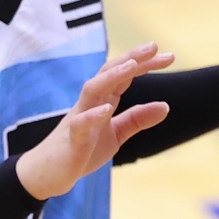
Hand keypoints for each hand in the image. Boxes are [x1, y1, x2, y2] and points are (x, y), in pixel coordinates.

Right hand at [16, 43, 172, 199]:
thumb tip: (166, 106)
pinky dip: (93, 115)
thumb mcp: (116, 134)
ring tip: (133, 65)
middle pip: (108, 73)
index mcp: (102, 101)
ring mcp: (78, 119)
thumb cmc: (82, 150)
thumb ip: (137, 119)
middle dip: (130, 58)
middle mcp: (90, 104)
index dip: (145, 64)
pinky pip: (80, 124)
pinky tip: (108, 109)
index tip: (170, 56)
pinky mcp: (71, 139)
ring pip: (92, 90)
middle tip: (153, 45)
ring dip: (112, 76)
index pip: (124, 76)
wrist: (49, 173)